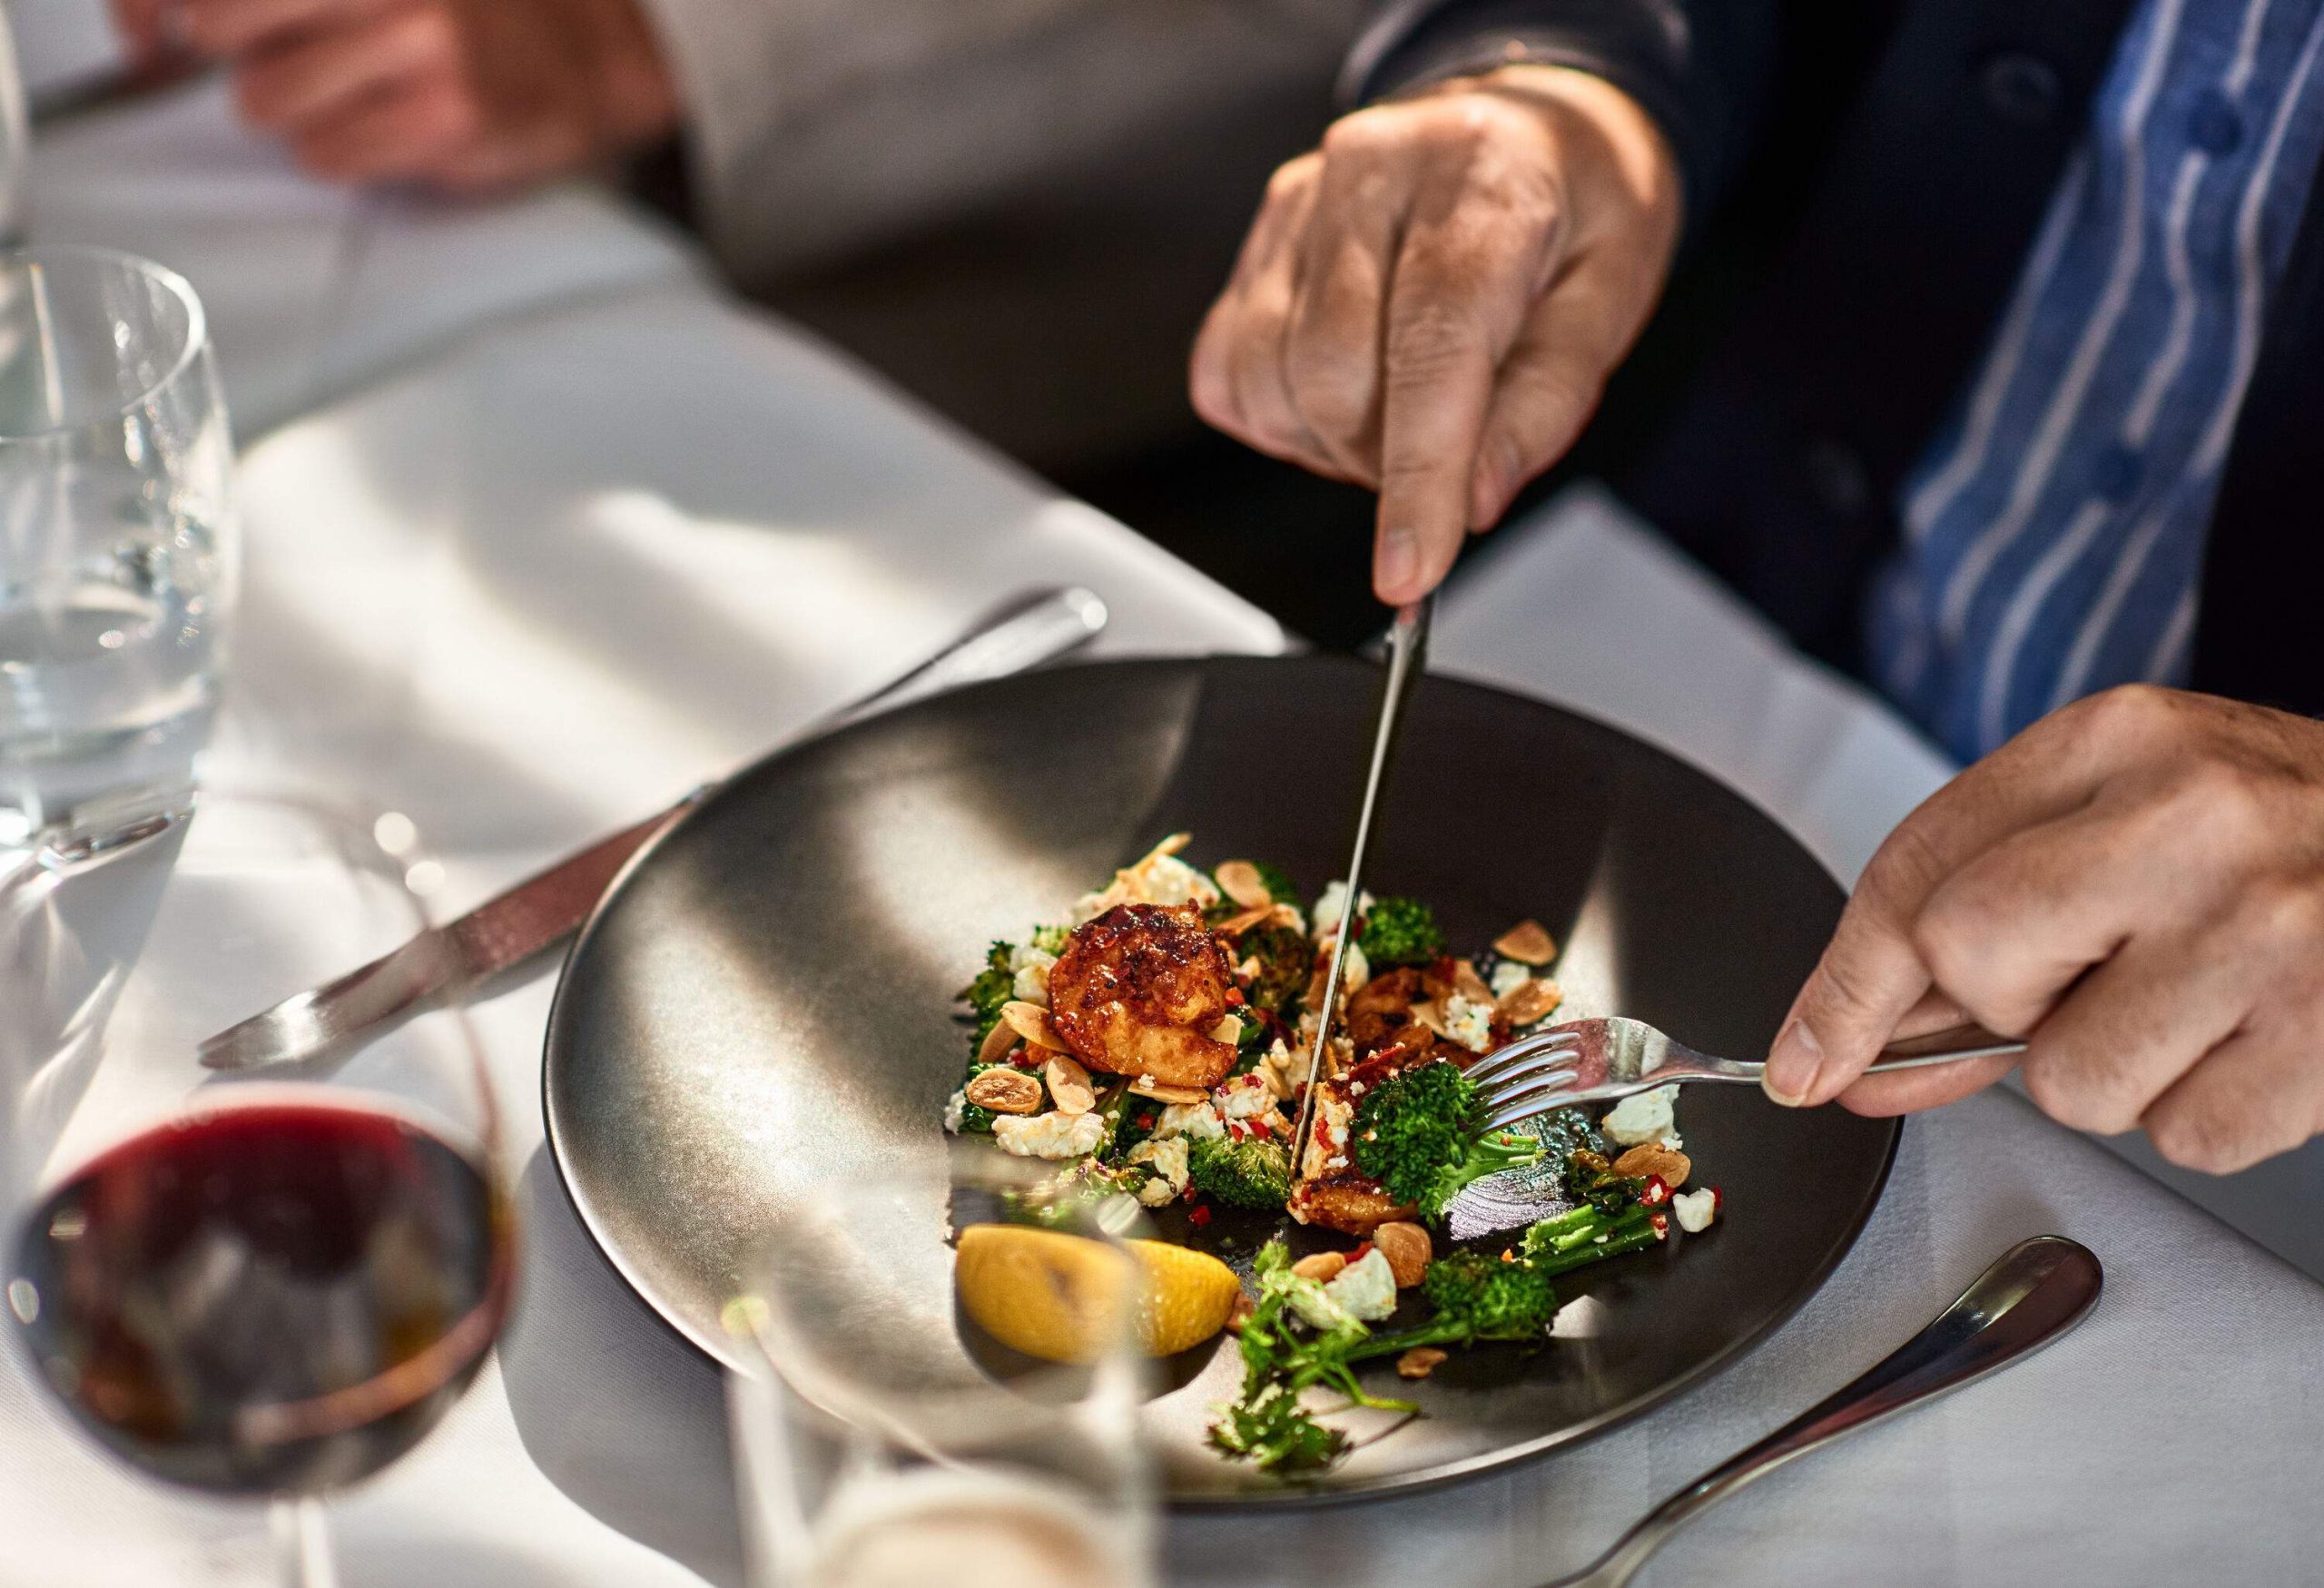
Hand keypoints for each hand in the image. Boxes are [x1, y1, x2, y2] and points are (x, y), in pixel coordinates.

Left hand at [116, 0, 679, 190]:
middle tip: (283, 61)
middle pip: (220, 26)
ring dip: (294, 113)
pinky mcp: (446, 117)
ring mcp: (422, 45)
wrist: (586, 59)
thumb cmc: (466, 14)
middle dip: (239, 54)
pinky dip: (343, 154)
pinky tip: (389, 131)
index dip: (171, 10)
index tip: (174, 33)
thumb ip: (295, 0)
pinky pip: (328, 155)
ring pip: (267, 102)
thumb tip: (176, 21)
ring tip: (351, 99)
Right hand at [1190, 65, 1679, 605]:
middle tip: (1445, 456)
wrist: (1528, 124)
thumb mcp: (1610, 298)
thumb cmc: (1575, 207)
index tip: (1410, 572)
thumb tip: (1472, 501)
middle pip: (1333, 374)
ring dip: (1330, 441)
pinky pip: (1227, 368)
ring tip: (1399, 413)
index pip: (1431, 347)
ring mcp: (1300, 201)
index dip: (1416, 475)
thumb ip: (1544, 403)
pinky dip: (1277, 416)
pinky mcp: (1259, 238)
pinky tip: (1341, 396)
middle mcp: (1373, 173)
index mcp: (1481, 180)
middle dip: (1383, 460)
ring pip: (1271, 379)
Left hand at [1766, 684, 2323, 1172]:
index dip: (1842, 982)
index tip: (1807, 1060)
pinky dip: (2212, 1112)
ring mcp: (2267, 923)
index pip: (1916, 869)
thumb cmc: (2299, 837)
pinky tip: (2267, 1040)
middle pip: (1968, 961)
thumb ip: (1994, 910)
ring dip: (2121, 1072)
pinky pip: (2184, 1137)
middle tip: (2098, 979)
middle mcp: (2190, 814)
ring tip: (2209, 1001)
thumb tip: (1852, 1047)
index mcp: (2121, 738)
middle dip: (2006, 1006)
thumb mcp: (2142, 816)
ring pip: (2071, 1080)